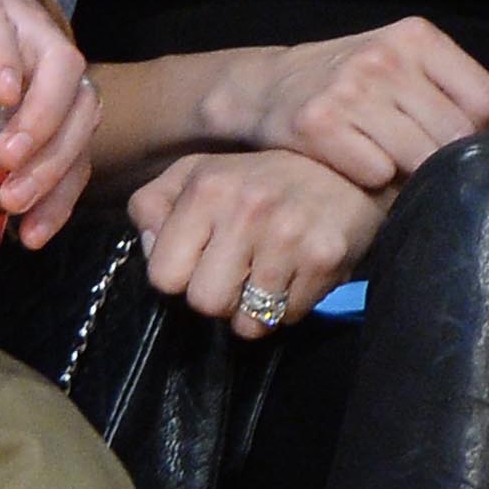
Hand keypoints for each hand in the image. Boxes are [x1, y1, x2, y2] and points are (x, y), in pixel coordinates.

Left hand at [0, 0, 99, 249]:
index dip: (3, 53)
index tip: (0, 96)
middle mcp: (25, 32)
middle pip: (61, 63)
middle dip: (43, 116)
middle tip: (7, 163)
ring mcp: (51, 74)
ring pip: (83, 106)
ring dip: (58, 158)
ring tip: (14, 205)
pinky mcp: (63, 114)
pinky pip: (82, 149)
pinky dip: (64, 192)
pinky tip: (32, 232)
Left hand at [128, 148, 394, 339]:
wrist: (341, 165)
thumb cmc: (257, 175)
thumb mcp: (196, 172)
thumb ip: (154, 204)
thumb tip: (148, 248)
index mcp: (207, 187)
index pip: (164, 275)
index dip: (178, 276)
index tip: (197, 261)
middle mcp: (246, 209)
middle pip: (205, 304)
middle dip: (217, 297)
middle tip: (235, 271)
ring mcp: (288, 236)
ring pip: (247, 322)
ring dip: (253, 308)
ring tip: (265, 273)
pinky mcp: (325, 259)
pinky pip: (287, 319)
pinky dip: (287, 306)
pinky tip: (293, 272)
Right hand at [206, 19, 488, 191]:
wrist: (272, 86)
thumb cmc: (358, 82)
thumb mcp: (413, 70)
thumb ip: (472, 95)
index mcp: (417, 37)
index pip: (487, 100)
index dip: (481, 132)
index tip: (458, 141)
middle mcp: (385, 57)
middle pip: (457, 136)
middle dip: (448, 160)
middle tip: (424, 163)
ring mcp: (350, 90)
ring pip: (420, 159)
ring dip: (411, 174)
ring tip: (394, 165)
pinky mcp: (318, 125)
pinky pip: (377, 175)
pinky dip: (375, 182)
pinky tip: (361, 168)